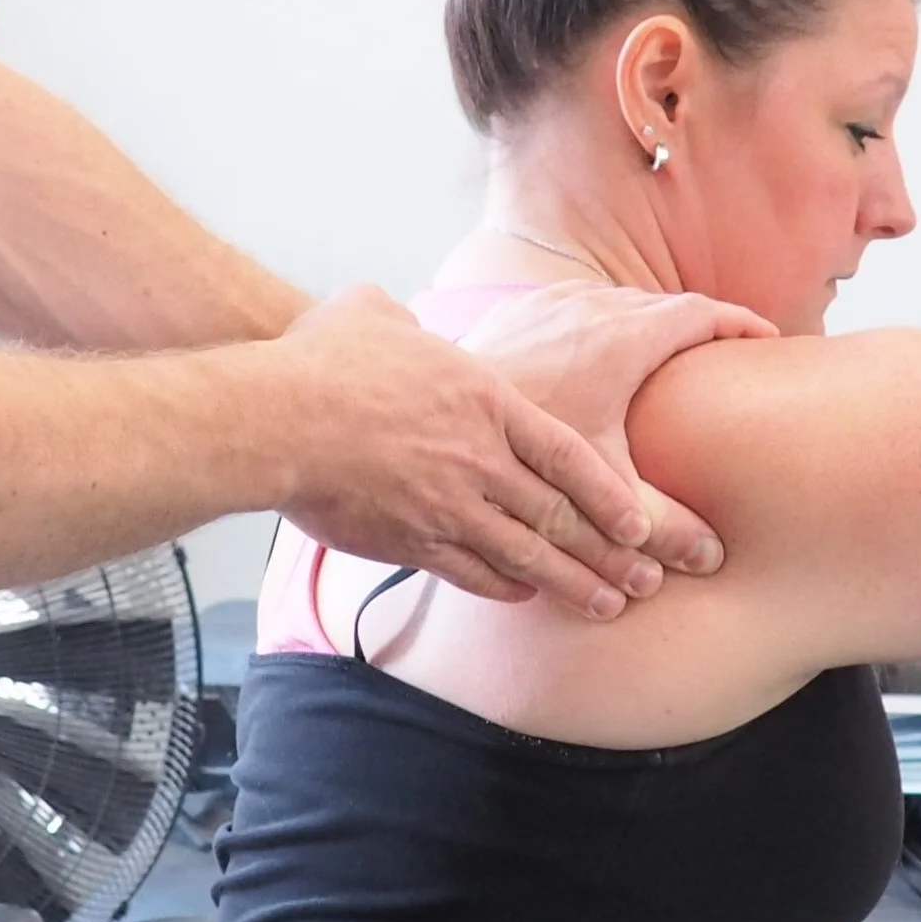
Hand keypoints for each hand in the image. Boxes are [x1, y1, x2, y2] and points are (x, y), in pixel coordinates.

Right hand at [272, 286, 688, 619]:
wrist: (278, 419)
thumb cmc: (322, 361)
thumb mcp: (374, 315)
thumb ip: (402, 321)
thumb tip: (395, 318)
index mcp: (484, 399)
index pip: (567, 452)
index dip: (607, 492)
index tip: (638, 520)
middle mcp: (479, 458)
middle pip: (559, 514)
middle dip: (608, 552)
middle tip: (642, 582)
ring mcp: (448, 505)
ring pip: (527, 555)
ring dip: (572, 584)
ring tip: (606, 606)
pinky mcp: (411, 541)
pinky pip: (473, 574)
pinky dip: (505, 588)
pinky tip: (524, 596)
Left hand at [457, 282, 775, 577]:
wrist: (432, 415)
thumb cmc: (521, 453)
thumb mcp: (601, 492)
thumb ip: (659, 524)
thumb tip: (711, 557)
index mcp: (625, 337)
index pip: (704, 314)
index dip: (742, 324)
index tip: (768, 339)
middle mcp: (592, 308)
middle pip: (666, 307)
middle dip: (702, 328)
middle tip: (728, 354)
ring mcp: (552, 302)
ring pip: (620, 304)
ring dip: (653, 325)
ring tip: (673, 357)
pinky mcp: (520, 310)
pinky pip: (581, 307)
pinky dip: (607, 325)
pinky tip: (602, 359)